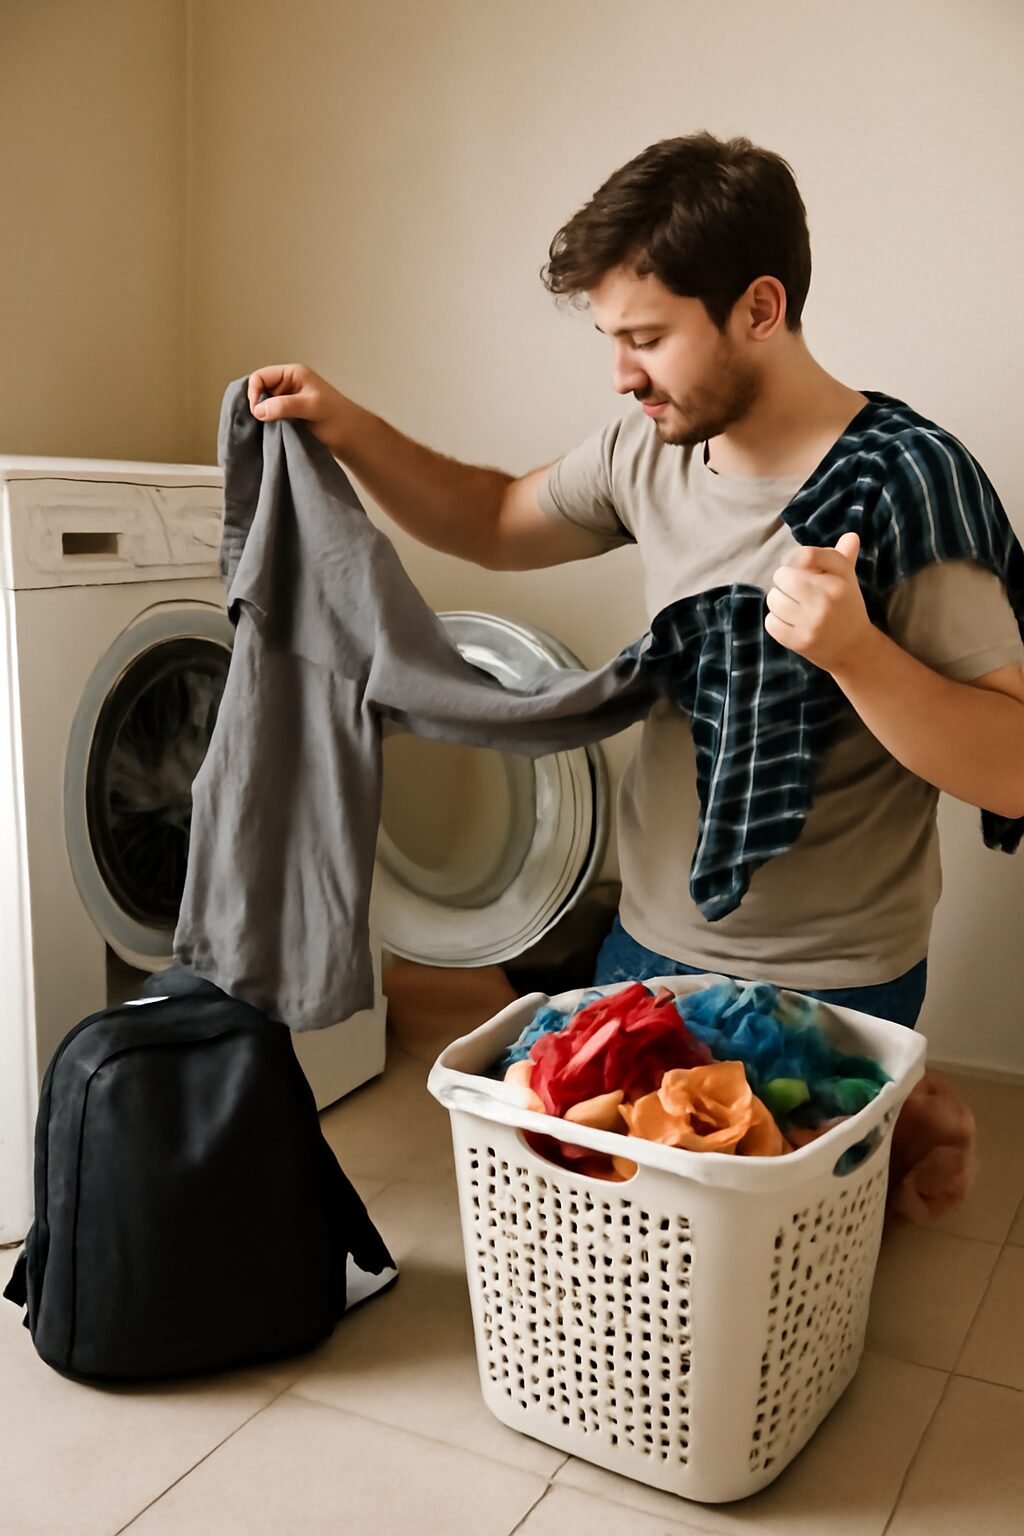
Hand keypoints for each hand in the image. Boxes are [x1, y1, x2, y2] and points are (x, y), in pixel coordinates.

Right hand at [246, 364, 351, 455]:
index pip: (260, 376)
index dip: (254, 392)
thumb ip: (284, 406)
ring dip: (261, 417)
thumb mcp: (310, 407)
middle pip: (259, 390)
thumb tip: (258, 410)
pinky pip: (270, 418)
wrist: (352, 438)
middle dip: (256, 405)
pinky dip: (266, 424)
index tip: (257, 412)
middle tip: (259, 422)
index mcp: (292, 374)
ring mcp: (287, 401)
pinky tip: (269, 433)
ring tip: (265, 429)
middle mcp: (288, 385)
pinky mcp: (288, 417)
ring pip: (263, 406)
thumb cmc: (338, 418)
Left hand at [764, 532, 870, 673]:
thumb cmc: (844, 606)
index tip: (797, 567)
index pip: (805, 555)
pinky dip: (776, 622)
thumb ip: (844, 556)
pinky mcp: (800, 641)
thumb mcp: (847, 579)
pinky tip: (791, 624)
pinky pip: (770, 622)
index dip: (794, 559)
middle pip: (782, 576)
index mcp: (841, 576)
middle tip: (795, 592)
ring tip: (794, 609)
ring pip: (773, 599)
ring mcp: (814, 620)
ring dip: (778, 603)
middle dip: (784, 582)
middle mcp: (828, 596)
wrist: (853, 647)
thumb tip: (851, 536)